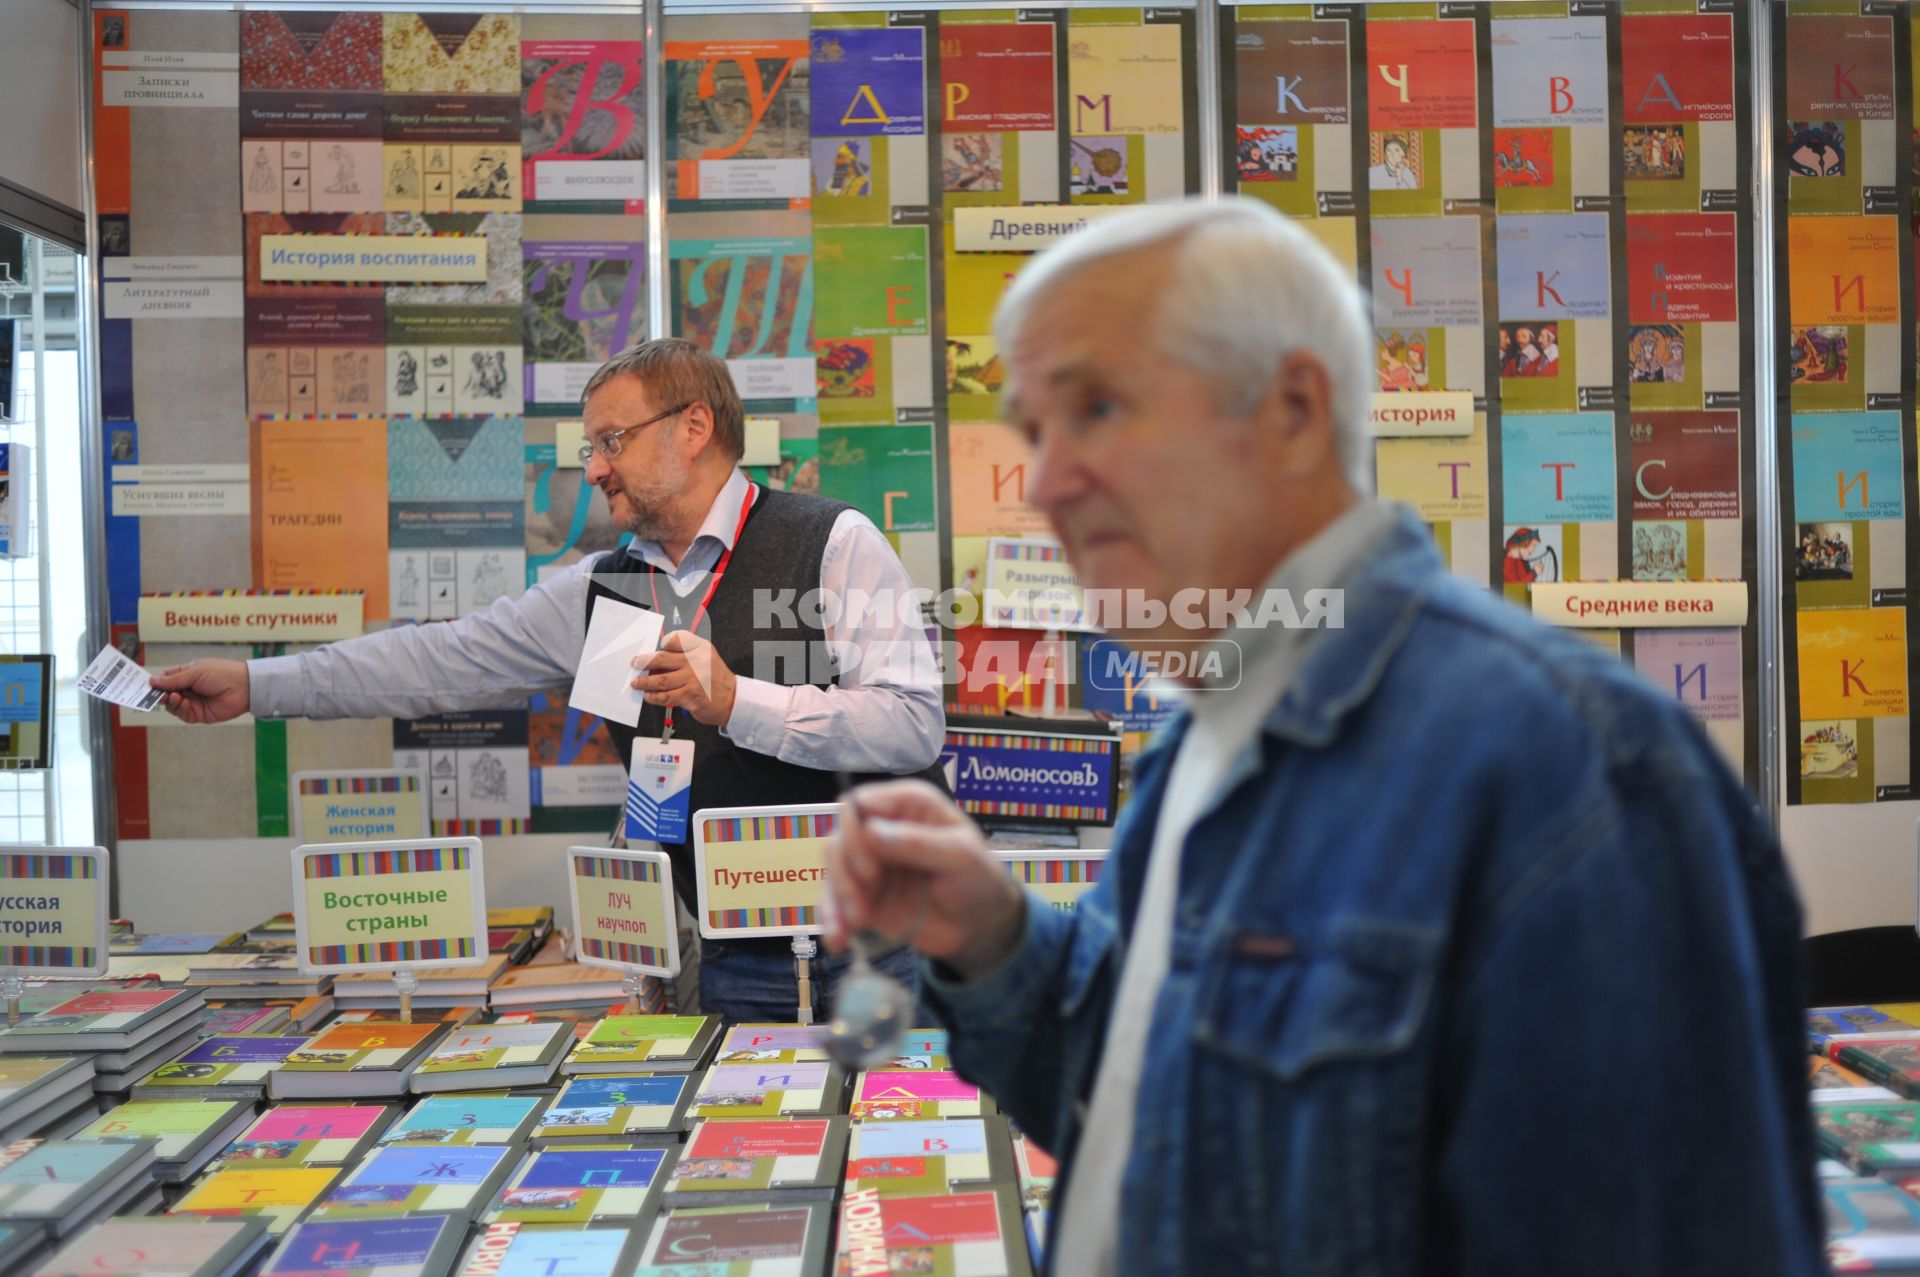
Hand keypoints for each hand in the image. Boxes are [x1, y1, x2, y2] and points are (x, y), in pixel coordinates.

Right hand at [149, 659, 251, 724]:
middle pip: (166, 694)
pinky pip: (183, 715)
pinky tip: (185, 703)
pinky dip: (181, 710)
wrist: (244, 687)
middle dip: (161, 695)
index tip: (145, 685)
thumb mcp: (195, 672)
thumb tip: (152, 681)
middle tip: (159, 694)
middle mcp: (188, 688)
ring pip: (172, 706)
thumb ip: (174, 679)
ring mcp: (193, 702)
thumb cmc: (222, 673)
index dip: (156, 682)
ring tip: (176, 696)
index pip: (166, 679)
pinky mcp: (199, 714)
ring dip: (171, 702)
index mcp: (187, 674)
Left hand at [630, 630, 736, 726]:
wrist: (733, 699)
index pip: (675, 640)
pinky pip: (666, 697)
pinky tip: (649, 696)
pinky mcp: (689, 696)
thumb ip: (685, 654)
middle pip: (662, 658)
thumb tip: (657, 659)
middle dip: (644, 661)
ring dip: (645, 682)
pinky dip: (654, 697)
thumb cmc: (715, 678)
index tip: (650, 649)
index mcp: (699, 648)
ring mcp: (692, 679)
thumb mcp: (706, 657)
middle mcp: (695, 661)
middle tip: (635, 663)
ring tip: (636, 683)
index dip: (662, 644)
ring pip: (660, 680)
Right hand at [823, 780, 1026, 981]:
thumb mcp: (960, 856)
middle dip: (847, 869)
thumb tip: (871, 831)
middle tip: (868, 892)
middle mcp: (882, 829)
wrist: (980, 927)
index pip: (861, 803)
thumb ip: (918, 843)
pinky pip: (834, 901)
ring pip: (834, 868)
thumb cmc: (978, 879)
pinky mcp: (863, 895)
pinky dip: (832, 919)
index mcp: (908, 806)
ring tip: (858, 921)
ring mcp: (870, 863)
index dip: (855, 831)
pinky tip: (839, 940)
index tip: (871, 866)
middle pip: (840, 836)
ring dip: (839, 896)